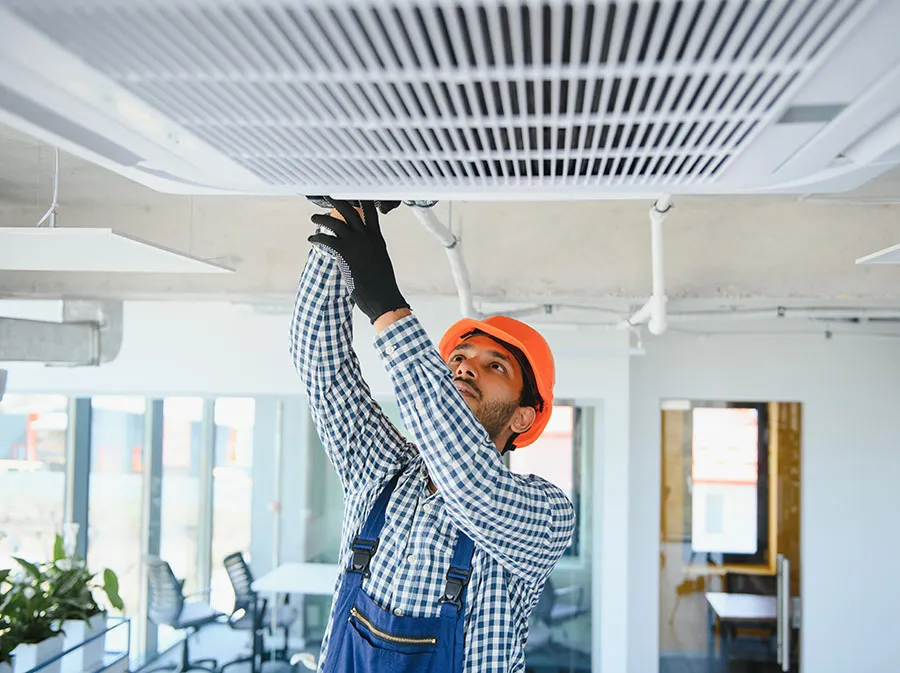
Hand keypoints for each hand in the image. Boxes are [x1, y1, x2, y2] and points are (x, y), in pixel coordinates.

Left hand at [308, 200, 409, 323]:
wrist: (382, 296)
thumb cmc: (381, 282)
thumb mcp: (379, 259)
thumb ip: (371, 248)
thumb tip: (362, 247)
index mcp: (377, 237)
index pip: (370, 212)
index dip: (360, 200)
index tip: (351, 194)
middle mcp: (367, 236)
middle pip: (350, 211)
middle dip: (337, 201)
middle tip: (328, 196)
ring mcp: (356, 243)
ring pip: (335, 222)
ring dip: (321, 219)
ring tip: (313, 218)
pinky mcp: (345, 253)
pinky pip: (327, 240)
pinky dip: (317, 238)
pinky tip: (312, 239)